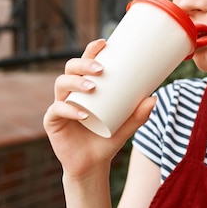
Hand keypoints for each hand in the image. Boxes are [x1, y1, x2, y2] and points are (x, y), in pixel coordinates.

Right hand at [43, 38, 155, 179]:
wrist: (93, 165)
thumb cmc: (107, 139)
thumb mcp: (127, 126)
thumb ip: (139, 114)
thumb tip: (154, 98)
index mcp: (86, 87)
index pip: (86, 62)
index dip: (92, 50)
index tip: (105, 43)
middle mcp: (70, 92)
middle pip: (70, 68)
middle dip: (84, 63)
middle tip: (101, 69)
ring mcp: (60, 105)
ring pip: (61, 84)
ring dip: (76, 82)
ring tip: (93, 87)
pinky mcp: (52, 122)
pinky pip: (57, 110)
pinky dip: (69, 110)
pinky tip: (82, 114)